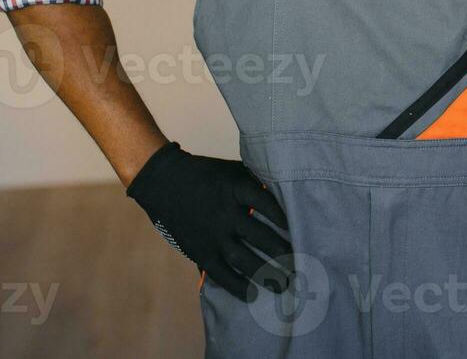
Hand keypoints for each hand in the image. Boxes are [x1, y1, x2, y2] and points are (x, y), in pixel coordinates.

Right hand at [126, 140, 293, 300]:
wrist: (165, 183)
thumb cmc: (208, 176)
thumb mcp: (233, 171)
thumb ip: (256, 182)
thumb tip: (288, 192)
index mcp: (235, 189)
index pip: (264, 202)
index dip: (282, 216)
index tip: (298, 228)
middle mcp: (224, 213)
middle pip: (258, 236)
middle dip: (281, 252)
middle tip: (300, 265)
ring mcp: (212, 235)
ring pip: (242, 258)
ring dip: (264, 273)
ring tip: (284, 284)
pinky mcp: (200, 251)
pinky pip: (220, 273)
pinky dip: (237, 286)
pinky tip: (252, 294)